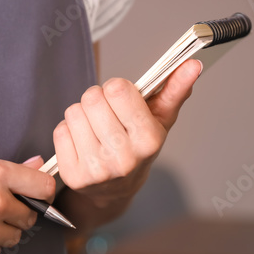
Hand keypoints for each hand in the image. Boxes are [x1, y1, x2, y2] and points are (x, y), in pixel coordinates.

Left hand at [53, 59, 201, 208]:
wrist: (117, 189)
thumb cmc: (139, 147)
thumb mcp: (160, 119)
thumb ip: (176, 89)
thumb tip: (193, 64)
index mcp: (149, 140)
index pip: (118, 90)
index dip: (116, 88)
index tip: (121, 98)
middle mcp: (124, 158)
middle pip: (92, 98)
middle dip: (97, 99)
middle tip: (106, 114)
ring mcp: (97, 169)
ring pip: (74, 112)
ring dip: (81, 115)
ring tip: (95, 128)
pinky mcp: (74, 175)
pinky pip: (60, 131)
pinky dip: (69, 131)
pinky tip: (82, 142)